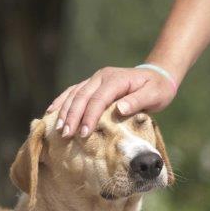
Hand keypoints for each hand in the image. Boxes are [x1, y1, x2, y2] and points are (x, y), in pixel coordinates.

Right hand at [47, 66, 175, 136]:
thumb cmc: (158, 89)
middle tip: (65, 135)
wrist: (157, 76)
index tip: (84, 134)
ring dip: (64, 111)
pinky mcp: (91, 85)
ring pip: (74, 94)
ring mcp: (94, 79)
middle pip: (81, 97)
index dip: (89, 116)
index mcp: (115, 79)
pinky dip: (62, 101)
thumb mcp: (154, 94)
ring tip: (58, 129)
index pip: (98, 99)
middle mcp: (101, 77)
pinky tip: (51, 112)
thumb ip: (138, 100)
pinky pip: (73, 92)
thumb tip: (120, 108)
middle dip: (72, 116)